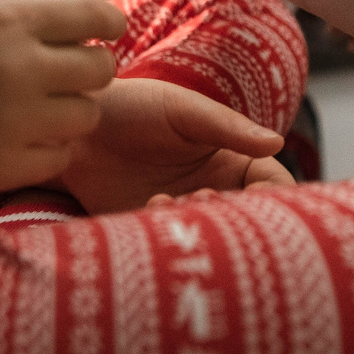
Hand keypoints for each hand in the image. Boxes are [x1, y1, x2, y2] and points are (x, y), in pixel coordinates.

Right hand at [0, 0, 125, 228]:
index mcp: (5, 22)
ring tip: (35, 113)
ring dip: (70, 114)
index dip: (107, 27)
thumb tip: (86, 15)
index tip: (105, 36)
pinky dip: (48, 150)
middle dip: (91, 74)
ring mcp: (14, 121)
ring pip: (88, 116)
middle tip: (67, 81)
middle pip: (101, 69)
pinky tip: (18, 142)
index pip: (93, 16)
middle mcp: (17, 67)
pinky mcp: (4, 168)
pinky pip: (60, 156)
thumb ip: (24, 18)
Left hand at [61, 77, 290, 214]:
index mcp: (233, 159)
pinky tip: (150, 205)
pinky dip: (173, 234)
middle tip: (205, 197)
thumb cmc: (134, 107)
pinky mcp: (154, 232)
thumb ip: (229, 128)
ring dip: (203, 225)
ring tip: (173, 200)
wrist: (77, 130)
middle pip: (249, 218)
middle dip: (235, 215)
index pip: (272, 184)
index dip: (274, 195)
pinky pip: (177, 246)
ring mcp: (184, 214)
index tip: (257, 198)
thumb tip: (276, 142)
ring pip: (215, 237)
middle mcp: (214, 190)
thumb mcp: (184, 111)